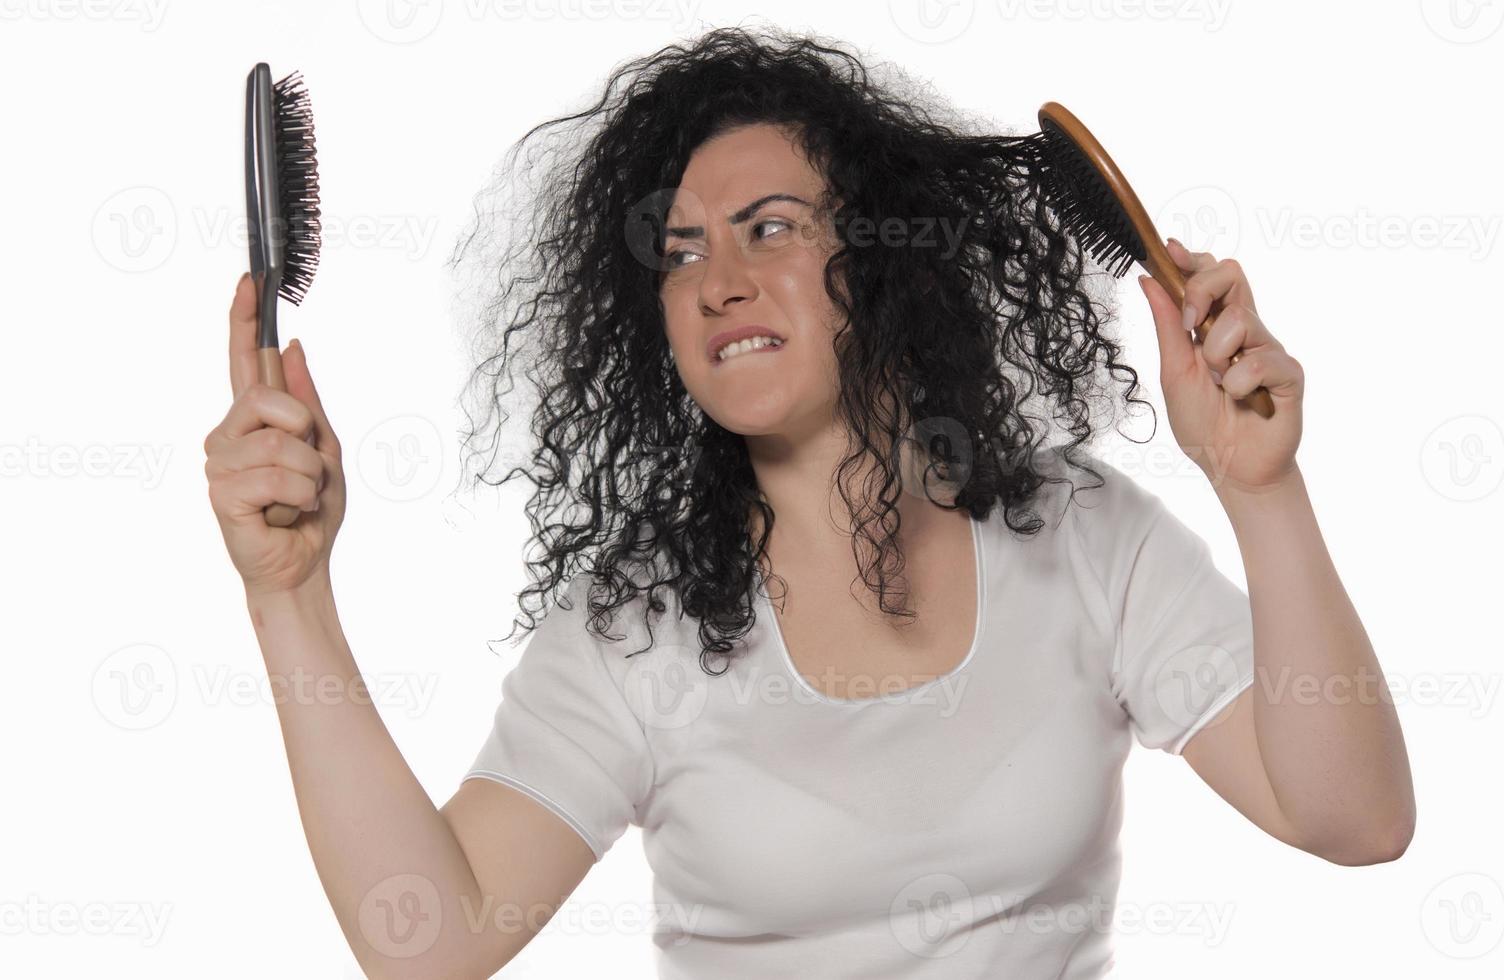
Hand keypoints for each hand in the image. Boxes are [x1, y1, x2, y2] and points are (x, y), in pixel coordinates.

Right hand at [204, 272, 345, 595]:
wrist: (305, 564)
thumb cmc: (311, 510)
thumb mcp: (323, 448)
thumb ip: (305, 401)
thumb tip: (290, 348)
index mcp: (252, 420)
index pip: (242, 361)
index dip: (243, 320)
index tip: (250, 279)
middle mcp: (226, 435)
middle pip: (270, 400)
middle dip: (307, 436)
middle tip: (307, 473)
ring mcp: (219, 463)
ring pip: (283, 444)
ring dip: (311, 478)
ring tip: (299, 499)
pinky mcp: (221, 494)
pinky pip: (278, 479)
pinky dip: (300, 500)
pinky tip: (286, 516)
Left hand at [1138, 238, 1303, 495]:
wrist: (1230, 467)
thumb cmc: (1203, 423)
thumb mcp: (1174, 372)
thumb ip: (1167, 327)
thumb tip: (1149, 281)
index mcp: (1214, 327)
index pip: (1210, 276)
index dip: (1192, 259)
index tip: (1170, 251)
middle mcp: (1244, 330)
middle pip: (1232, 274)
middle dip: (1202, 290)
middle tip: (1192, 324)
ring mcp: (1268, 348)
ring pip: (1239, 319)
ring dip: (1217, 356)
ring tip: (1221, 385)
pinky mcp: (1289, 372)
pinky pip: (1259, 361)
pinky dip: (1240, 385)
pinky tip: (1245, 402)